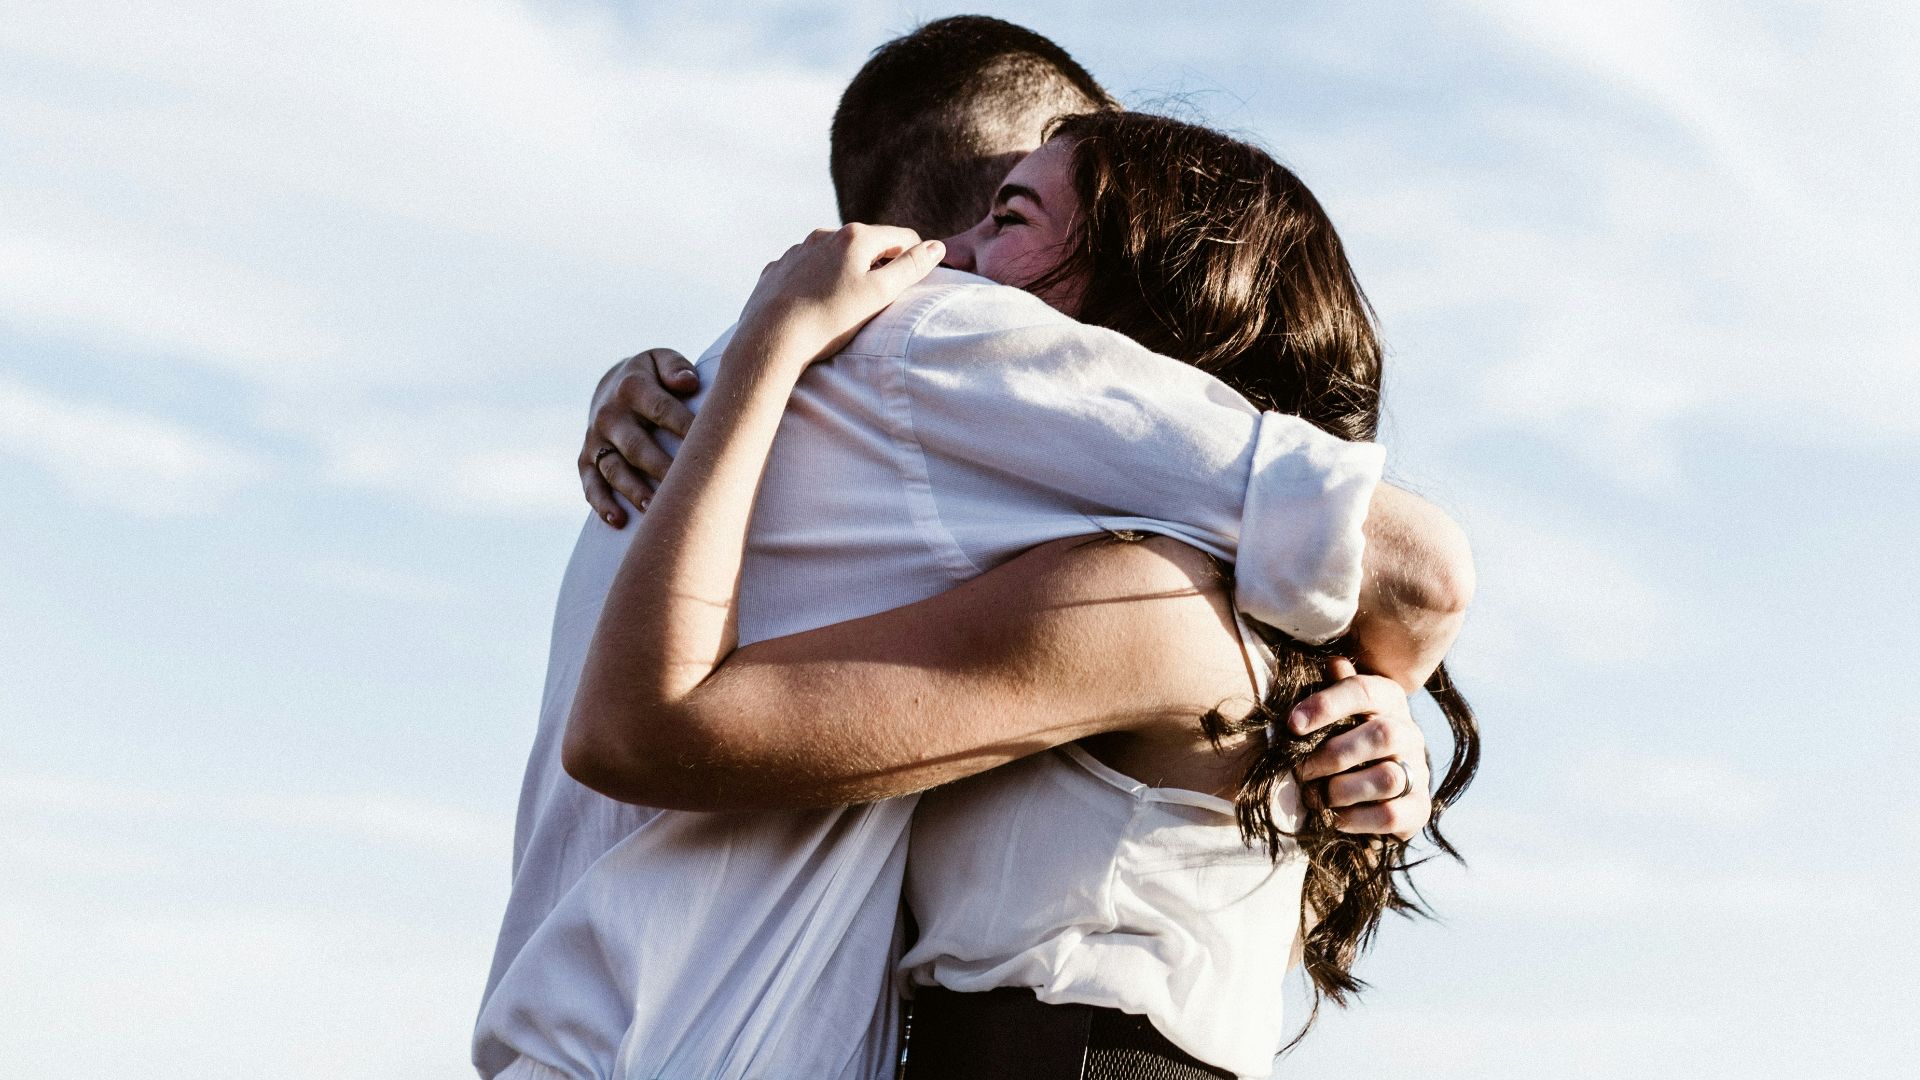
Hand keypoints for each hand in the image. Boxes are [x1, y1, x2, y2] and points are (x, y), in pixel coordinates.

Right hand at [580, 348, 699, 527]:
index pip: (662, 409)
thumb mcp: (660, 360)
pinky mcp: (586, 460)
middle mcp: (610, 415)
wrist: (610, 385)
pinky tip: (618, 521)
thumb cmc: (651, 377)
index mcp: (632, 388)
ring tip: (653, 508)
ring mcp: (596, 440)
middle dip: (660, 467)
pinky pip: (591, 485)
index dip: (686, 427)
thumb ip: (675, 367)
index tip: (710, 447)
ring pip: (613, 469)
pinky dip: (601, 504)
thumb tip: (689, 382)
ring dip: (633, 490)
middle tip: (686, 487)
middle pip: (637, 446)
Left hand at [732, 224, 943, 373]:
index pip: (901, 237)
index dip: (915, 258)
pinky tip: (815, 304)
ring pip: (833, 255)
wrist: (771, 339)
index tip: (914, 282)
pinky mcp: (777, 269)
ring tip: (846, 305)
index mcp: (855, 237)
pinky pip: (806, 269)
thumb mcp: (880, 294)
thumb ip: (911, 268)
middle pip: (866, 244)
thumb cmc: (830, 319)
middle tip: (881, 299)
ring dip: (846, 272)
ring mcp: (797, 250)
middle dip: (879, 264)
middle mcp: (824, 235)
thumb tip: (936, 247)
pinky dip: (816, 281)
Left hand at [1289, 657, 1432, 841]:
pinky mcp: (1419, 808)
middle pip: (1382, 734)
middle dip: (1333, 754)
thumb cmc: (1341, 739)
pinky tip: (1334, 817)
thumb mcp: (1335, 712)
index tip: (1292, 724)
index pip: (1363, 690)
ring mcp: (1418, 771)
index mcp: (1388, 700)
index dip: (1326, 704)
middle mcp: (1410, 732)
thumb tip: (1333, 663)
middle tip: (1301, 771)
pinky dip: (1356, 819)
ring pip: (1388, 777)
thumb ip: (1333, 689)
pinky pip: (1391, 815)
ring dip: (1342, 790)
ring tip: (1316, 797)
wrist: (1371, 791)